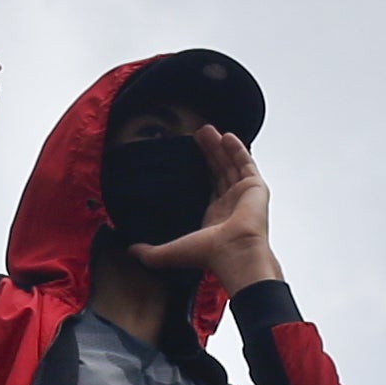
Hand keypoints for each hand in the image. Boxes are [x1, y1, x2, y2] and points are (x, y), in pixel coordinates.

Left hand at [128, 125, 280, 294]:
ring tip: (208, 130)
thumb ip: (149, 252)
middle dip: (210, 153)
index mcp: (216, 218)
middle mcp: (232, 205)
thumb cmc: (208, 254)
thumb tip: (130, 251)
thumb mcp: (169, 252)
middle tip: (198, 135)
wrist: (234, 253)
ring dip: (220, 147)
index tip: (191, 155)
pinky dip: (238, 150)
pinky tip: (227, 136)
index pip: (210, 187)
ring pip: (231, 165)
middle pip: (220, 171)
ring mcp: (245, 195)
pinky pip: (246, 163)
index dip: (202, 170)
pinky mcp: (255, 187)